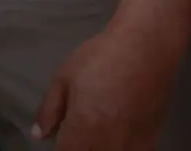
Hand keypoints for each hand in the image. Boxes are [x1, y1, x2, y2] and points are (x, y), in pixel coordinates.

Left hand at [32, 25, 177, 148]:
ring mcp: (133, 144)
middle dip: (78, 148)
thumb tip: (39, 135)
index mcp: (84, 129)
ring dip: (98, 149)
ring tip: (93, 133)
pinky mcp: (151, 139)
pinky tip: (116, 138)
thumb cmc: (99, 59)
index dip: (59, 149)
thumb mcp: (63, 78)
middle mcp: (109, 143)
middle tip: (74, 134)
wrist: (144, 49)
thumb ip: (50, 110)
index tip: (58, 140)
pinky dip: (122, 149)